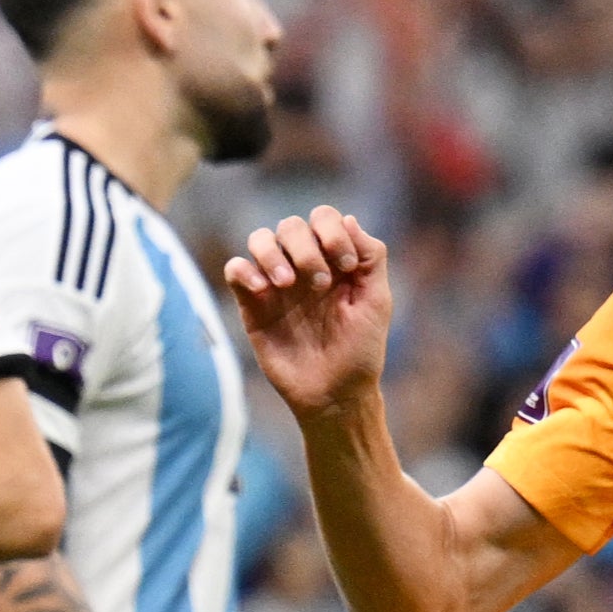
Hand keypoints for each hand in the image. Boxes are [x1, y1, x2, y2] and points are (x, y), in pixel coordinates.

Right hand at [225, 204, 394, 415]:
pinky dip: (245, 270)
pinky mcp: (252, 305)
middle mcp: (303, 266)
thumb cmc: (359, 350)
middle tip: (319, 284)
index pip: (324, 218)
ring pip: (260, 239)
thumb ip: (370, 256)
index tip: (345, 267)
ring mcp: (276, 284)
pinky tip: (263, 290)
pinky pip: (235, 269)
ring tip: (285, 284)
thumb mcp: (377, 300)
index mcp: (334, 260)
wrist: (333, 394)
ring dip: (272, 253)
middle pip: (291, 225)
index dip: (332, 232)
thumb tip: (347, 219)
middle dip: (306, 248)